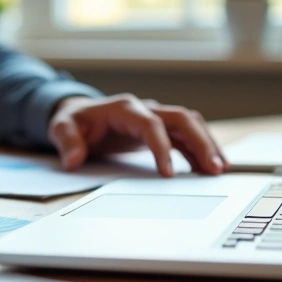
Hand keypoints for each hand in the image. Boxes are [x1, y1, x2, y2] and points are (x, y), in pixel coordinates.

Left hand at [47, 94, 227, 176]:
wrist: (80, 114)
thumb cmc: (74, 121)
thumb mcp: (61, 128)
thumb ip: (66, 141)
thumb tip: (73, 160)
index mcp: (124, 108)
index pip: (150, 124)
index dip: (162, 147)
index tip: (169, 174)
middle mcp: (145, 108)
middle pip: (182, 119)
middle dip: (200, 142)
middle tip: (214, 168)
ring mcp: (155, 117)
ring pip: (190, 124)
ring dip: (207, 145)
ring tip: (220, 169)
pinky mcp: (161, 128)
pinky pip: (186, 136)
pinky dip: (200, 150)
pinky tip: (209, 168)